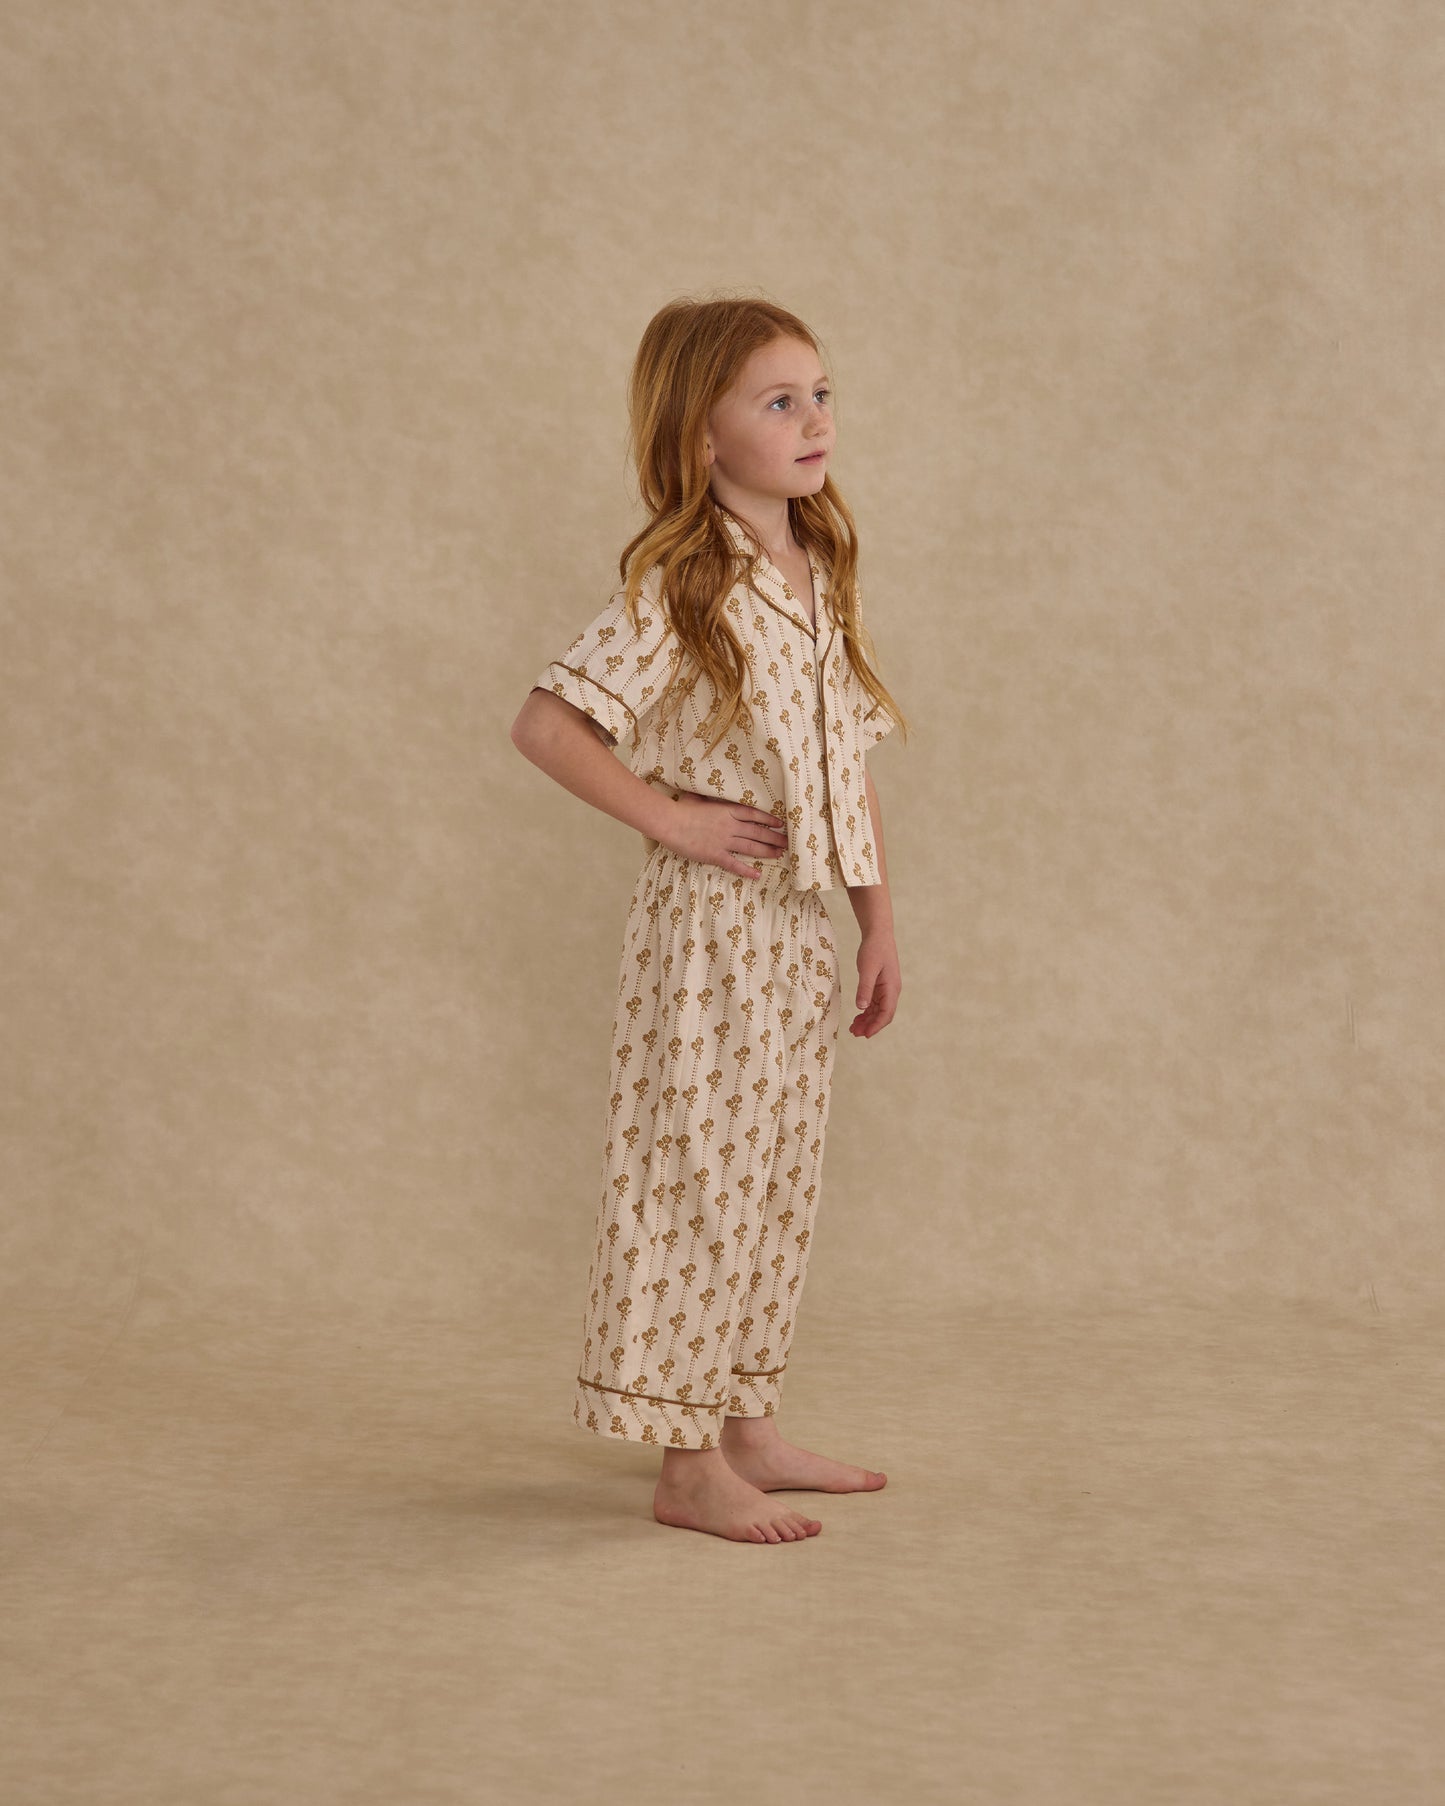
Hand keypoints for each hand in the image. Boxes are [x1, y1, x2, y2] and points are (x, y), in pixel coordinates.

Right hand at [659, 791, 789, 880]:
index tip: (780, 824)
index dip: (769, 819)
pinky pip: (734, 864)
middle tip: (787, 843)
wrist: (670, 822)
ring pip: (751, 848)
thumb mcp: (698, 797)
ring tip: (780, 855)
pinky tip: (757, 875)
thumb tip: (708, 789)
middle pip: (758, 832)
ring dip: (767, 851)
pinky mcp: (715, 855)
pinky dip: (746, 870)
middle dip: (774, 838)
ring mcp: (724, 841)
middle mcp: (730, 826)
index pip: (754, 815)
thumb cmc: (681, 808)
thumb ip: (708, 797)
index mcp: (727, 810)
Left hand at [849, 929, 899, 1036]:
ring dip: (867, 1019)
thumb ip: (865, 988)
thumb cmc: (874, 949)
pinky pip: (874, 1003)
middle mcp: (891, 990)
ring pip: (878, 1010)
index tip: (865, 1034)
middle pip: (882, 1014)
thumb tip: (861, 1007)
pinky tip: (857, 1016)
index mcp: (892, 988)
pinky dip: (866, 1011)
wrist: (878, 934)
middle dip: (870, 1025)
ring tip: (853, 1028)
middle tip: (854, 1033)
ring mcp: (886, 988)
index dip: (876, 1025)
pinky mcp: (879, 985)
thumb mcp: (867, 969)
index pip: (886, 1013)